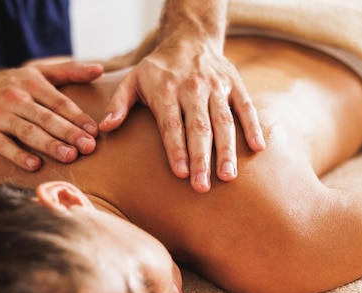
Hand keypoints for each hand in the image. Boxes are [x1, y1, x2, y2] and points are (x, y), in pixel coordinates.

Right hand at [0, 61, 103, 170]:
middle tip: (88, 147)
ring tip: (70, 156)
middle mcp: (15, 98)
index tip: (94, 132)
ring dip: (49, 145)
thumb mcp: (38, 72)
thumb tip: (100, 70)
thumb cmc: (12, 85)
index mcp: (31, 84)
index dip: (77, 117)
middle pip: (46, 117)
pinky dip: (18, 155)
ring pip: (27, 132)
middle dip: (69, 133)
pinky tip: (35, 165)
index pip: (59, 102)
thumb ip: (69, 72)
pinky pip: (3, 145)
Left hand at [100, 41, 264, 192]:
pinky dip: (253, 126)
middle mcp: (193, 88)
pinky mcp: (234, 85)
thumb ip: (118, 104)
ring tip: (227, 176)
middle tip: (201, 186)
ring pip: (223, 121)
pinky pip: (245, 107)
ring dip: (227, 150)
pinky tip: (257, 149)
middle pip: (198, 127)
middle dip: (201, 158)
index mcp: (166, 90)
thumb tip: (104, 128)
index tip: (180, 173)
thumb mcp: (132, 80)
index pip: (171, 124)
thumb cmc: (157, 69)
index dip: (176, 149)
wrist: (189, 38)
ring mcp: (216, 87)